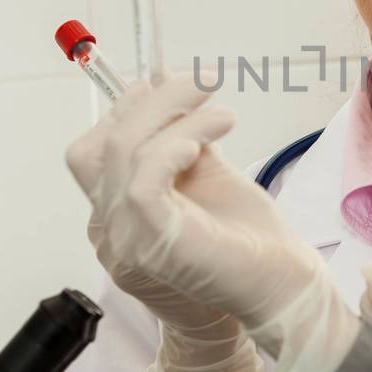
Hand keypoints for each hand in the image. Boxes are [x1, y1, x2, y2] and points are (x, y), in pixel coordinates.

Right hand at [66, 77, 358, 371]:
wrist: (280, 290)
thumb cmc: (247, 240)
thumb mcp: (207, 177)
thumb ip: (181, 138)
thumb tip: (167, 84)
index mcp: (118, 216)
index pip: (91, 152)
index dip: (126, 110)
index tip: (169, 83)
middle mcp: (111, 231)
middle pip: (102, 144)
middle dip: (153, 102)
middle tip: (202, 81)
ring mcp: (126, 240)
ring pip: (122, 151)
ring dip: (174, 115)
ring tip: (221, 112)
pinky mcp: (152, 240)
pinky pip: (142, 178)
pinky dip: (172, 146)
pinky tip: (204, 141)